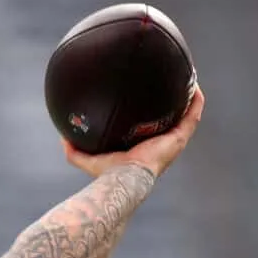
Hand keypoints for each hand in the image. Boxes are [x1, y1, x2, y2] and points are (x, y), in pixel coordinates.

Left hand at [62, 85, 204, 178]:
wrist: (125, 179)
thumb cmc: (108, 173)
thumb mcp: (85, 158)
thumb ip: (73, 148)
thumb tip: (62, 135)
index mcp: (143, 148)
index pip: (150, 128)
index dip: (152, 114)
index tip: (149, 98)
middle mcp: (161, 144)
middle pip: (171, 119)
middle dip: (173, 103)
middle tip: (170, 83)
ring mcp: (173, 141)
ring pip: (187, 115)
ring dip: (189, 97)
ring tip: (189, 78)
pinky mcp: (180, 138)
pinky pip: (192, 115)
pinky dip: (195, 100)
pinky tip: (193, 83)